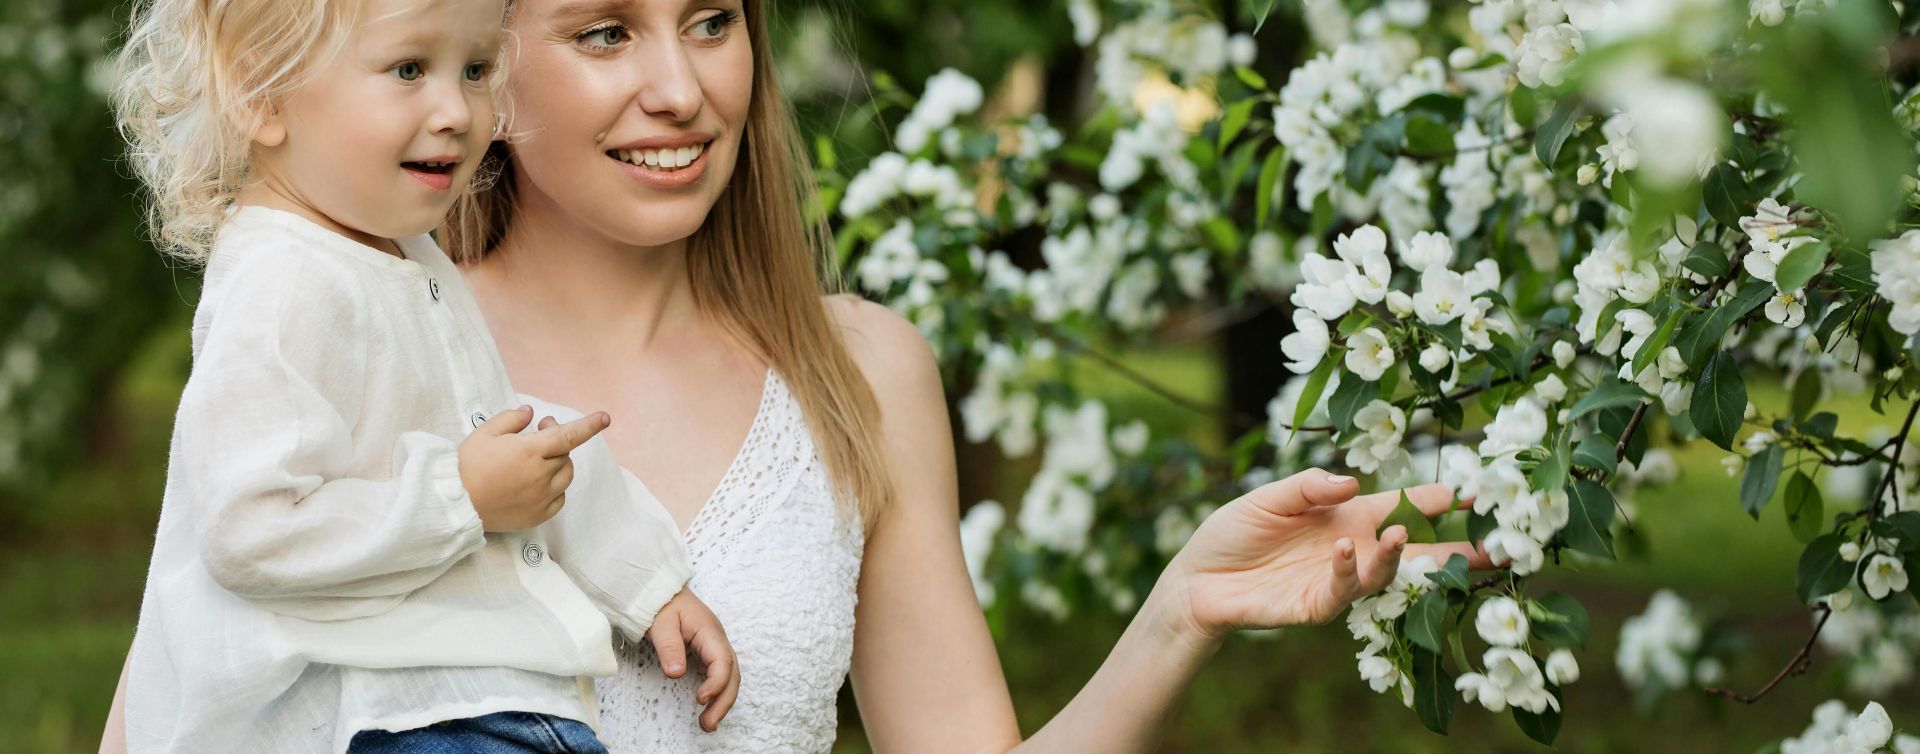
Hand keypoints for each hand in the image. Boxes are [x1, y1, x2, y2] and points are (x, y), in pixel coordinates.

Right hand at [457, 405, 608, 530]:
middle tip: (539, 432)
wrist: (455, 504)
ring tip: (537, 459)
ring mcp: (541, 497)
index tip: (605, 418)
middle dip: (556, 440)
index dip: (589, 426)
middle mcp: (541, 475)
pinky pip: (559, 498)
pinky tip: (538, 483)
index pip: (569, 435)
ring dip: (558, 463)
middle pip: (564, 454)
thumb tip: (531, 413)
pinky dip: (555, 488)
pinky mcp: (538, 515)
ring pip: (565, 476)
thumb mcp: (485, 433)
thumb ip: (511, 419)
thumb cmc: (467, 466)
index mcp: (530, 451)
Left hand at [647, 588, 739, 731]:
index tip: (700, 699)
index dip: (716, 683)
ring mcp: (715, 647)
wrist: (662, 590)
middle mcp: (718, 640)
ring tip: (707, 724)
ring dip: (722, 701)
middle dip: (723, 702)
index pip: (723, 661)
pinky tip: (707, 707)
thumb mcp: (661, 623)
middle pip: (732, 674)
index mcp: (710, 632)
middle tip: (708, 724)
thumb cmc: (662, 604)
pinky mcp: (709, 653)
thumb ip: (669, 647)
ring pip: (729, 677)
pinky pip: (720, 675)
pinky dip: (717, 693)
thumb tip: (676, 673)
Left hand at [1159, 468, 1491, 644]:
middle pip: (1414, 551)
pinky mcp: (1316, 604)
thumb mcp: (1268, 497)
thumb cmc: (1234, 532)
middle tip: (1494, 546)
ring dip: (1397, 555)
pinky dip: (1349, 570)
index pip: (1401, 506)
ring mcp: (1337, 579)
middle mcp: (1352, 547)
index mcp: (1346, 515)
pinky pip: (1343, 591)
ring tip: (1402, 535)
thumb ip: (1309, 487)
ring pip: (1384, 574)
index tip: (1472, 491)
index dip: (1436, 499)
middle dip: (1455, 551)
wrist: (1197, 578)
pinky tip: (1346, 550)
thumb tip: (1353, 482)